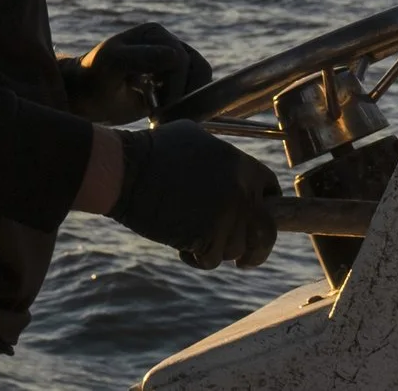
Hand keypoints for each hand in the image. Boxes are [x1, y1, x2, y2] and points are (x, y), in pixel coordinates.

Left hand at [63, 23, 212, 123]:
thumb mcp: (111, 65)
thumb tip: (176, 56)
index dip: (174, 86)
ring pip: (201, 81)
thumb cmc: (93, 79)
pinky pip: (197, 92)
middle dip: (183, 95)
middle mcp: (167, 45)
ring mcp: (173, 65)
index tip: (156, 107)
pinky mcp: (175, 83)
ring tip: (163, 115)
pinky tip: (165, 116)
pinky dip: (188, 107)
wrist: (85, 98)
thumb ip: (140, 57)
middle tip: (161, 114)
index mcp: (154, 34)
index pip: (180, 59)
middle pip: (197, 70)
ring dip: (188, 102)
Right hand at [110, 122, 279, 269]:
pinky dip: (196, 258)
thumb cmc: (152, 151)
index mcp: (242, 165)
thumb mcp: (195, 137)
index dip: (265, 207)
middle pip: (266, 232)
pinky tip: (180, 245)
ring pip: (237, 249)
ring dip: (216, 249)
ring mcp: (227, 216)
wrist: (126, 170)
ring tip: (191, 236)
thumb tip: (231, 170)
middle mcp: (241, 191)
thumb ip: (221, 156)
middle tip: (245, 259)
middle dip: (258, 249)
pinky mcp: (209, 238)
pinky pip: (213, 260)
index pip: (271, 190)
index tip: (256, 218)